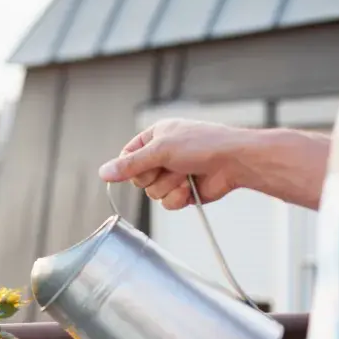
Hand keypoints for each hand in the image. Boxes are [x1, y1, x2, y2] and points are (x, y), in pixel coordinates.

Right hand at [98, 119, 253, 210]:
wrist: (235, 161)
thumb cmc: (204, 145)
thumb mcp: (160, 150)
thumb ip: (129, 164)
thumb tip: (103, 172)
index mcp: (155, 137)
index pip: (127, 156)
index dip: (128, 166)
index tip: (134, 168)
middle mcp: (162, 155)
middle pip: (138, 178)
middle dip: (154, 176)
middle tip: (170, 166)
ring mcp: (173, 174)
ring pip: (152, 192)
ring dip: (169, 186)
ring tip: (186, 174)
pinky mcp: (183, 191)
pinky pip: (166, 202)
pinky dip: (177, 197)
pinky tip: (190, 187)